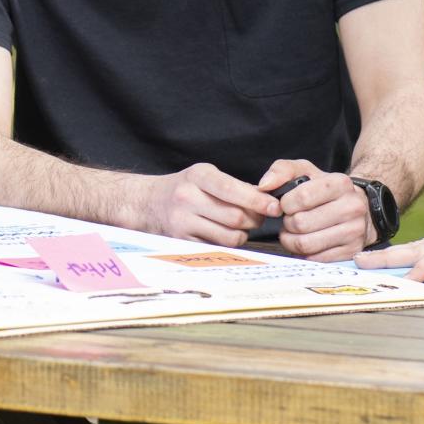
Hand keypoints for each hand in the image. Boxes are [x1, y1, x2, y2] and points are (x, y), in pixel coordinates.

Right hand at [137, 163, 270, 245]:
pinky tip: (225, 233)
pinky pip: (218, 247)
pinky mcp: (182, 241)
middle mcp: (187, 197)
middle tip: (259, 217)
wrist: (148, 203)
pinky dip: (228, 243)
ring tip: (241, 226)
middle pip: (235, 217)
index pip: (232, 189)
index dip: (257, 200)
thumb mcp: (205, 176)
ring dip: (243, 234)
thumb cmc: (185, 187)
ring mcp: (183, 221)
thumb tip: (268, 199)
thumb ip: (234, 186)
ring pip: (230, 236)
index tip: (275, 207)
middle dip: (255, 220)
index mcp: (198, 176)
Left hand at [256, 160, 370, 261]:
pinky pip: (315, 259)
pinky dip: (303, 252)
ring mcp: (355, 231)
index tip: (286, 204)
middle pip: (301, 223)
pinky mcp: (352, 251)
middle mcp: (352, 207)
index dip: (286, 203)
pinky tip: (305, 241)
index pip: (302, 197)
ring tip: (293, 231)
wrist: (355, 207)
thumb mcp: (305, 171)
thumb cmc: (323, 189)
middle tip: (290, 219)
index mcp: (341, 183)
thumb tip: (264, 186)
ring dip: (290, 239)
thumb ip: (282, 171)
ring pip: (306, 244)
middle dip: (287, 222)